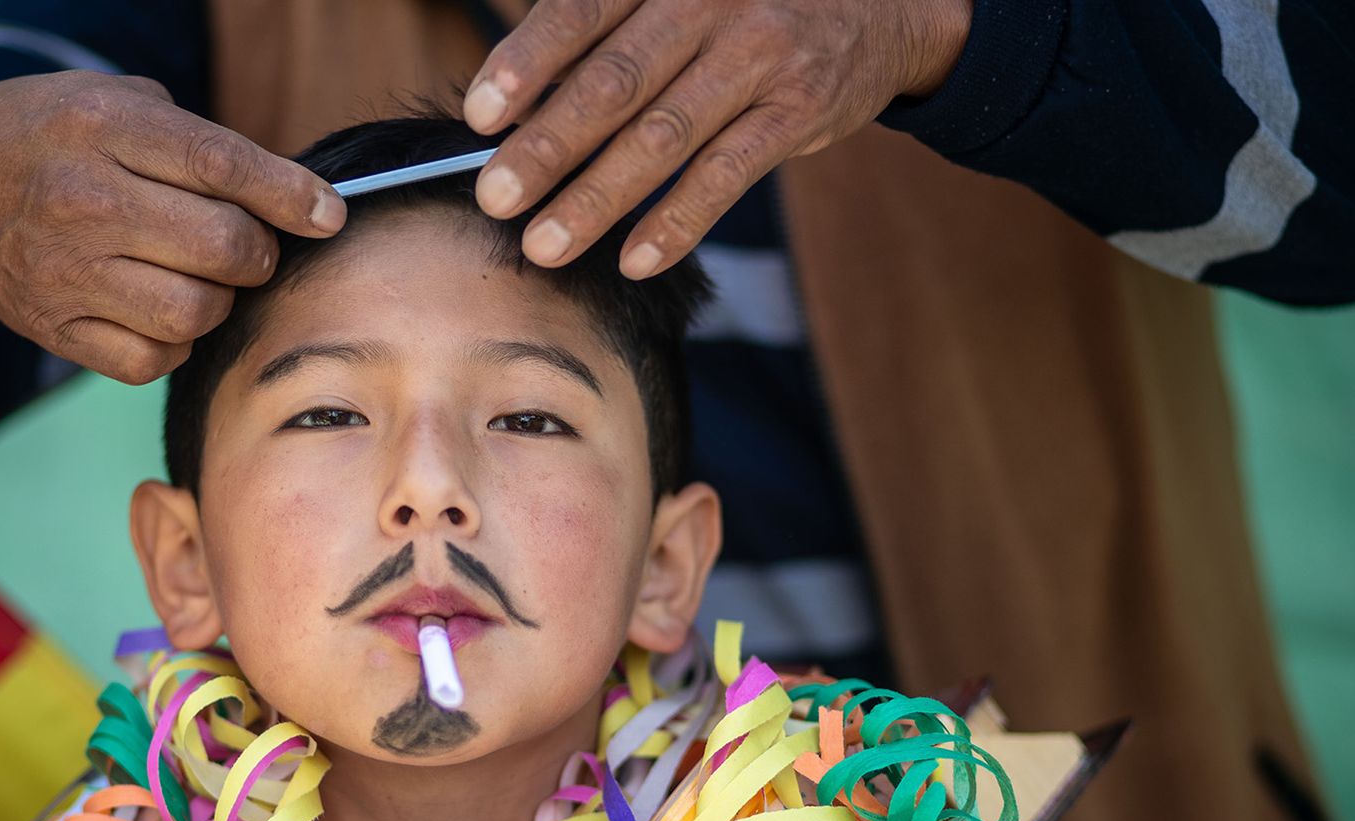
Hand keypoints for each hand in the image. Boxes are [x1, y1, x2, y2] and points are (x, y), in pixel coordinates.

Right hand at [0, 70, 347, 383]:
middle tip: (247, 246)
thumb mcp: (109, 101)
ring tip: (198, 278)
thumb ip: (194, 140)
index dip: (291, 196)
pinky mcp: (55, 328)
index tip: (330, 214)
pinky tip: (159, 312)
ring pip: (196, 313)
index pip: (223, 166)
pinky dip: (172, 345)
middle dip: (258, 252)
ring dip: (218, 302)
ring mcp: (66, 271)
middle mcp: (85, 199)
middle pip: (225, 248)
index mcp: (104, 127)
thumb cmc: (48, 140)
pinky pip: (151, 360)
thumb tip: (289, 193)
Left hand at [463, 0, 971, 276]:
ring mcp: (759, 56)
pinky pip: (727, 175)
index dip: (526, 64)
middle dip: (547, 147)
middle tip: (494, 199)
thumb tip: (515, 112)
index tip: (478, 117)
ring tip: (545, 244)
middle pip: (614, 83)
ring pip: (664, 137)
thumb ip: (603, 37)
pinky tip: (634, 260)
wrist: (876, 2)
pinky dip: (677, 223)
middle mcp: (712, 2)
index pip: (581, 12)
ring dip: (597, 198)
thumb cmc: (739, 4)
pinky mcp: (798, 111)